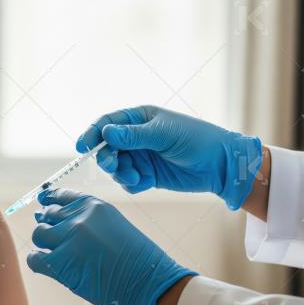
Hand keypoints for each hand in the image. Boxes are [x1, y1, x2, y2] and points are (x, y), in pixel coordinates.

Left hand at [27, 188, 195, 304]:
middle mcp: (78, 218)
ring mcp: (68, 239)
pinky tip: (47, 267)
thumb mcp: (115, 225)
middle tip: (52, 237)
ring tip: (56, 255)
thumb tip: (58, 221)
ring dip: (44, 244)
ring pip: (39, 235)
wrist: (150, 283)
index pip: (60, 195)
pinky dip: (37, 262)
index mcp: (94, 205)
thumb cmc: (139, 260)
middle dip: (48, 224)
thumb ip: (90, 220)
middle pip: (48, 215)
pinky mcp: (60, 263)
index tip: (43, 204)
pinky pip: (35, 259)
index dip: (49, 201)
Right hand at [77, 105, 261, 209]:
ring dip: (121, 173)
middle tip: (113, 165)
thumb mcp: (164, 134)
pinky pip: (128, 182)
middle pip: (107, 147)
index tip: (82, 147)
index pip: (107, 124)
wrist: (221, 165)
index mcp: (140, 119)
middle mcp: (136, 138)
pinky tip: (145, 183)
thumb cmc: (197, 140)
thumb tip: (106, 132)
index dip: (92, 134)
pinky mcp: (148, 176)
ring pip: (116, 167)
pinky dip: (132, 184)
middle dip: (106, 158)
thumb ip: (134, 135)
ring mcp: (141, 157)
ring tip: (137, 177)